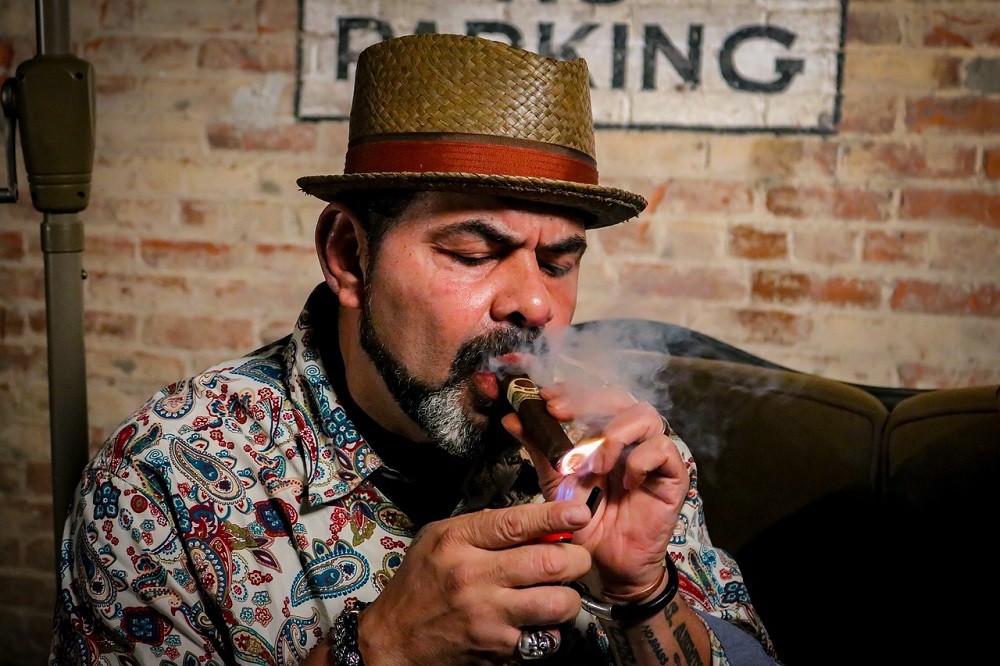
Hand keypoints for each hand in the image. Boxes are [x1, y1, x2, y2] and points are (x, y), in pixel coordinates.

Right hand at [358, 501, 592, 664]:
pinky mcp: (498, 650)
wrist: (395, 639)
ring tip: (561, 591)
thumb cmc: (420, 582)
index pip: (516, 524)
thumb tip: (534, 519)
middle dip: (576, 558)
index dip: (555, 516)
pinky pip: (546, 639)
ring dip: (569, 596)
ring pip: (556, 603)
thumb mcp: (439, 538)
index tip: (580, 513)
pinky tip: (540, 621)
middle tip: (577, 558)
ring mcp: (488, 617)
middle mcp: (474, 577)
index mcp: (458, 542)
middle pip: (548, 562)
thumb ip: (483, 526)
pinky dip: (551, 630)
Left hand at [502, 381, 687, 599]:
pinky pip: (662, 450)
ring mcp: (652, 456)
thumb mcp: (555, 483)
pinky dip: (639, 461)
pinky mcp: (672, 477)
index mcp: (603, 436)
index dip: (572, 391)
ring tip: (595, 463)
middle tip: (559, 414)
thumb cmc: (584, 523)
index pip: (594, 396)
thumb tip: (511, 418)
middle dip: (587, 401)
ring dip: (614, 433)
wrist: (606, 566)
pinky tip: (624, 482)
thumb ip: (538, 450)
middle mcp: (630, 440)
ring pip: (645, 415)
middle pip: (620, 397)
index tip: (545, 399)